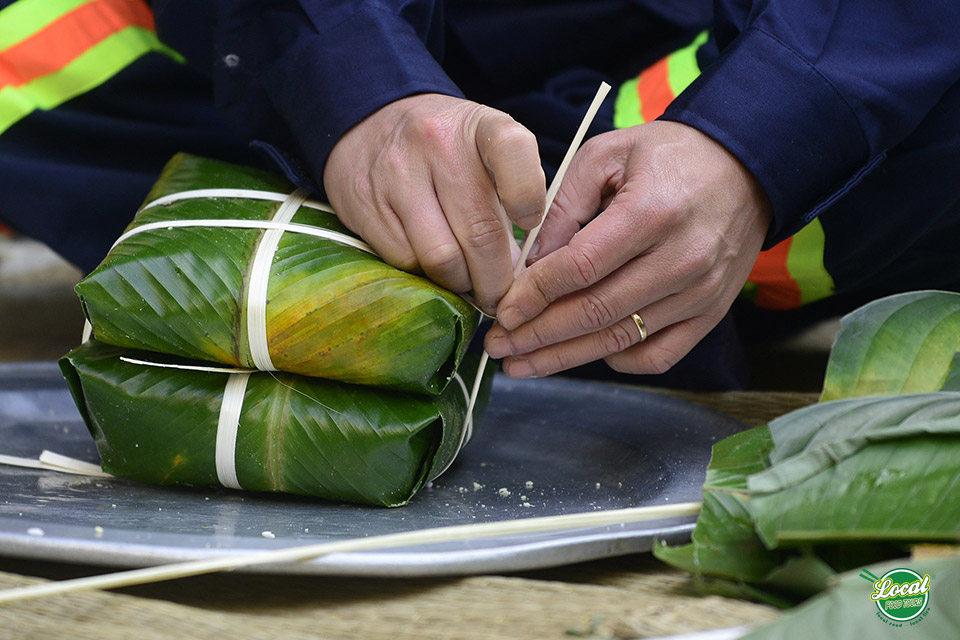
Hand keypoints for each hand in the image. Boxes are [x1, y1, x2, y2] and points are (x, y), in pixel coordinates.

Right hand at [322, 93, 545, 312]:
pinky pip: (405, 261)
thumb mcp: (485, 150)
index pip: (514, 151)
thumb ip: (509, 197)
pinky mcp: (364, 203)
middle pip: (479, 233)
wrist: (370, 123)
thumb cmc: (445, 149)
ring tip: (465, 280)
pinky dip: (424, 274)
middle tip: (499, 294)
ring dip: (459, 282)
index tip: (529, 224)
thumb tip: (518, 270)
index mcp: (479, 125)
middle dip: (496, 279)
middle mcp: (436, 143)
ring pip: (441, 258)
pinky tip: (430, 265)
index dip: (528, 198)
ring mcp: (395, 172)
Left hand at [484, 121, 770, 376]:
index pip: (581, 268)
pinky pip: (659, 356)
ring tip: (522, 364)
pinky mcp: (711, 313)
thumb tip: (529, 265)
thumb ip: (563, 206)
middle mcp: (681, 259)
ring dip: (565, 358)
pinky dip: (618, 361)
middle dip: (537, 336)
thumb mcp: (607, 155)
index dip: (535, 295)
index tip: (502, 311)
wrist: (745, 168)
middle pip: (595, 312)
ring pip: (620, 340)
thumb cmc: (668, 156)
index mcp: (651, 212)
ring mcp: (700, 293)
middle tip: (497, 347)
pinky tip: (585, 353)